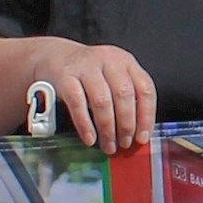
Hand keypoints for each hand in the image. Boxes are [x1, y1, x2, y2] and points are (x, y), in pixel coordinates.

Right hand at [32, 39, 161, 151]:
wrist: (56, 57)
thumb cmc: (90, 74)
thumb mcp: (113, 78)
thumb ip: (127, 100)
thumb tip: (137, 135)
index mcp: (126, 62)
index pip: (145, 89)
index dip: (146, 116)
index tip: (142, 137)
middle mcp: (108, 60)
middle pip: (124, 95)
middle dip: (126, 125)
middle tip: (124, 143)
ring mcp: (85, 67)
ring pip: (102, 100)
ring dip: (107, 128)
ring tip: (108, 145)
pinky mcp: (65, 76)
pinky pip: (77, 103)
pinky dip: (85, 124)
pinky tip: (90, 138)